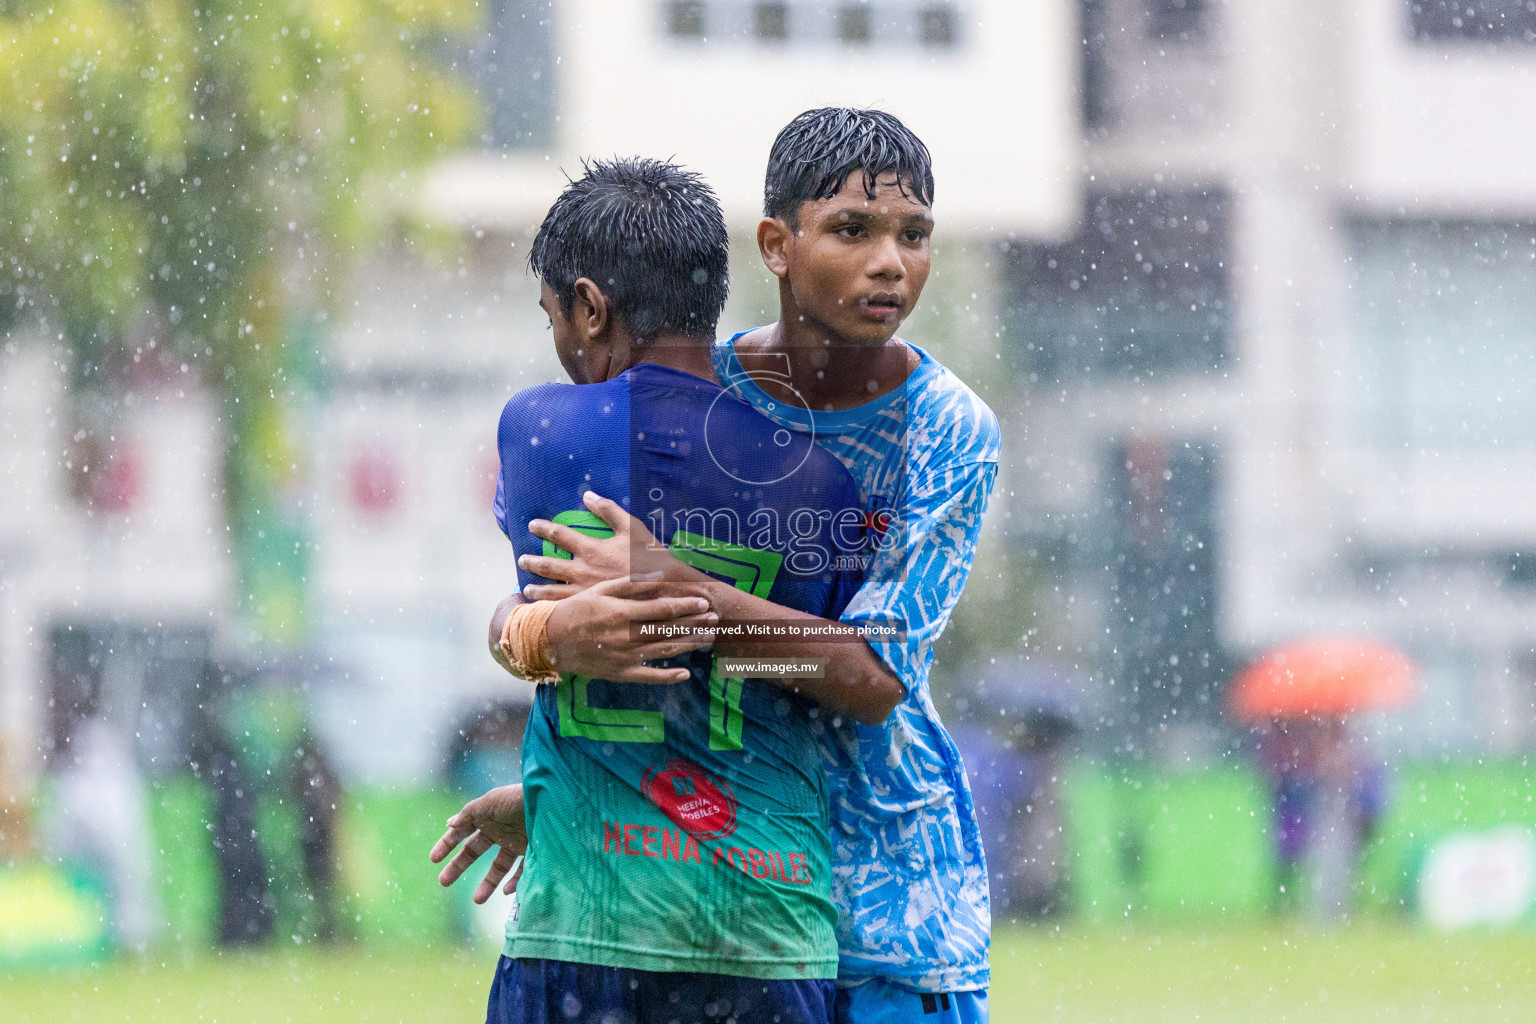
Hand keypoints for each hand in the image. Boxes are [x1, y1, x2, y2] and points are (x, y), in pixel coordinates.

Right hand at [430, 784, 528, 903]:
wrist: (553, 801)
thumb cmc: (519, 798)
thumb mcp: (490, 803)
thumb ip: (469, 815)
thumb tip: (449, 824)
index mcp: (487, 816)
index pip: (462, 831)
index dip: (447, 844)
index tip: (433, 859)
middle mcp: (501, 830)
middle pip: (475, 851)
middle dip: (458, 866)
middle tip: (442, 882)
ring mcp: (517, 842)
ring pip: (498, 867)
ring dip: (487, 884)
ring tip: (476, 900)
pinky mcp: (534, 851)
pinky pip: (522, 872)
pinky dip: (514, 883)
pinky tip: (505, 891)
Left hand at [519, 491, 689, 598]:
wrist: (666, 592)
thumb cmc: (650, 559)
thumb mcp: (632, 528)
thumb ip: (609, 510)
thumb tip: (588, 494)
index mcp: (592, 549)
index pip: (560, 534)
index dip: (544, 528)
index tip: (532, 525)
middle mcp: (582, 571)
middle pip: (548, 564)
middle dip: (532, 561)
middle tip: (521, 559)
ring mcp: (584, 593)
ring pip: (551, 591)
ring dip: (536, 589)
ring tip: (526, 589)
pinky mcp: (590, 610)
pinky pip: (563, 609)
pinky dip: (549, 609)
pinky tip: (544, 610)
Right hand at [546, 577, 717, 683]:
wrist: (552, 639)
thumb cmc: (578, 609)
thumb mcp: (601, 589)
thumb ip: (629, 583)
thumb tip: (655, 575)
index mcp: (623, 612)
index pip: (663, 609)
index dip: (686, 606)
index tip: (703, 602)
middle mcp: (627, 635)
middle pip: (669, 630)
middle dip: (695, 624)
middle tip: (716, 618)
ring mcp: (625, 657)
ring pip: (664, 652)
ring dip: (689, 645)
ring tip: (709, 638)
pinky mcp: (621, 673)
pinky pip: (648, 677)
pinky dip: (668, 677)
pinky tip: (684, 674)